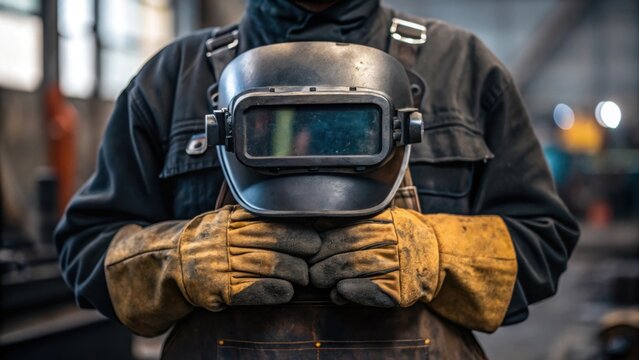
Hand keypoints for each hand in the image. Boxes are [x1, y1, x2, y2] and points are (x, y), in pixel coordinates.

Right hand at [179, 205, 320, 307]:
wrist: (169, 264)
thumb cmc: (209, 241)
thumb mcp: (224, 220)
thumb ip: (250, 216)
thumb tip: (292, 210)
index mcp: (230, 220)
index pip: (269, 220)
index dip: (295, 227)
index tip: (314, 233)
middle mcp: (225, 239)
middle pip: (271, 240)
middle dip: (300, 246)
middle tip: (316, 252)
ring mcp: (220, 264)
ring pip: (265, 264)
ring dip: (292, 271)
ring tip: (306, 276)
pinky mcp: (217, 289)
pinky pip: (250, 289)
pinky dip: (273, 291)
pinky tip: (287, 291)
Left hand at [308, 207, 516, 331]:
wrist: (440, 257)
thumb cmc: (404, 238)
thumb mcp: (385, 219)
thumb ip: (355, 222)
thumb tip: (318, 226)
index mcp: (386, 221)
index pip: (347, 229)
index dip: (324, 240)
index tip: (310, 248)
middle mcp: (393, 240)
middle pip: (347, 247)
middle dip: (322, 259)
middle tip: (309, 268)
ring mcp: (398, 265)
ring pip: (354, 267)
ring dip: (330, 275)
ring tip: (318, 280)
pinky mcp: (401, 289)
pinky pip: (370, 289)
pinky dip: (351, 290)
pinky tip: (339, 291)